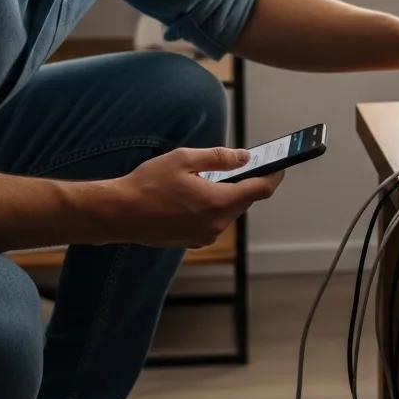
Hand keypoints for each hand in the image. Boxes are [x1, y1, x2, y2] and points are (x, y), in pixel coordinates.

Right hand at [98, 147, 283, 247]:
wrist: (118, 214)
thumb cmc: (147, 184)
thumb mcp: (184, 159)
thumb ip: (219, 158)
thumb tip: (244, 157)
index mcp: (218, 203)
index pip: (259, 189)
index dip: (273, 176)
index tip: (281, 165)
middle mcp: (216, 224)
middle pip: (244, 201)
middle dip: (246, 182)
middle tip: (245, 164)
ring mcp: (204, 236)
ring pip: (227, 211)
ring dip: (226, 195)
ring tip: (212, 177)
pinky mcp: (193, 241)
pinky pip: (212, 221)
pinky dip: (211, 207)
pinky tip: (195, 194)